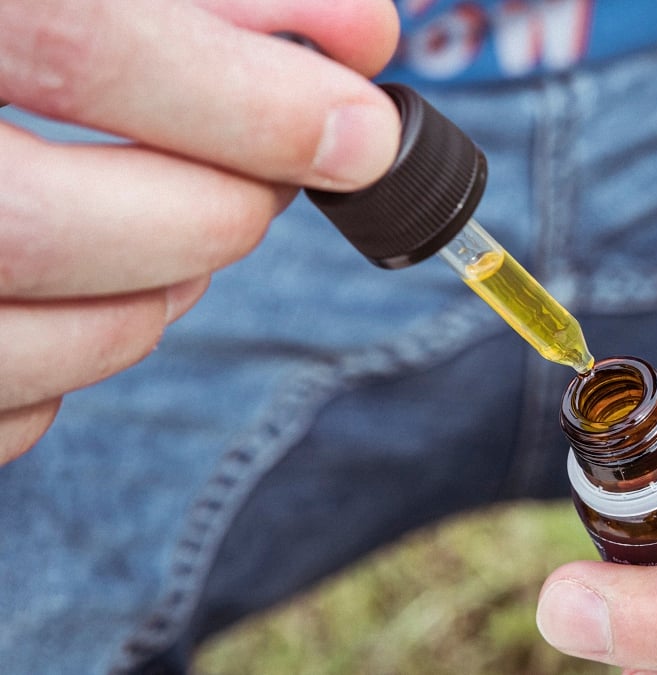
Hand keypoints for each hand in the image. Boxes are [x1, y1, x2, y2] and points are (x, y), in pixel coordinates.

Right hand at [0, 0, 399, 463]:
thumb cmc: (30, 30)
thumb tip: (361, 40)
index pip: (80, 37)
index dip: (248, 100)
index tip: (360, 131)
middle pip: (44, 225)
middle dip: (211, 213)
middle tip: (270, 181)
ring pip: (38, 342)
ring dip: (161, 288)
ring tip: (186, 220)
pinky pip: (14, 412)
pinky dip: (86, 356)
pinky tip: (94, 282)